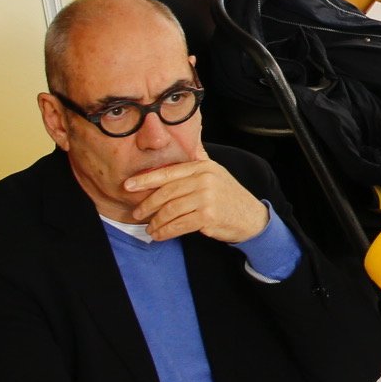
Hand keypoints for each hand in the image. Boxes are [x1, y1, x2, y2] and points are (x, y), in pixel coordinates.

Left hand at [122, 158, 269, 244]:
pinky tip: (159, 235)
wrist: (252, 217)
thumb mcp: (216, 173)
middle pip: (166, 193)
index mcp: (202, 167)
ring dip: (156, 222)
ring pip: (170, 210)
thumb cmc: (229, 197)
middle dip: (147, 204)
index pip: (168, 172)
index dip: (145, 179)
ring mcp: (207, 198)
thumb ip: (197, 161)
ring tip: (150, 228)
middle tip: (137, 213)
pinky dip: (165, 232)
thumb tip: (181, 145)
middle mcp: (204, 180)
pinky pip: (179, 225)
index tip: (128, 186)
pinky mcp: (208, 216)